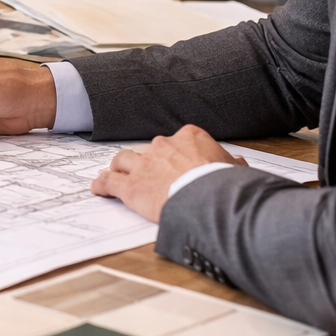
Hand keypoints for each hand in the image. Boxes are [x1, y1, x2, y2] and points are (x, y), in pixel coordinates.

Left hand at [90, 124, 245, 222]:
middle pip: (150, 150)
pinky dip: (102, 185)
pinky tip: (98, 188)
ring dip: (120, 167)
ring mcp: (144, 164)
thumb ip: (230, 162)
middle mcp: (163, 146)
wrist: (208, 198)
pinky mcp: (131, 185)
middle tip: (149, 173)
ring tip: (117, 173)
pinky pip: (110, 182)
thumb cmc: (223, 184)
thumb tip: (237, 162)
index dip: (175, 153)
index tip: (176, 162)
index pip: (178, 141)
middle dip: (149, 161)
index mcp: (189, 137)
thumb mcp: (233, 169)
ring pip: (124, 160)